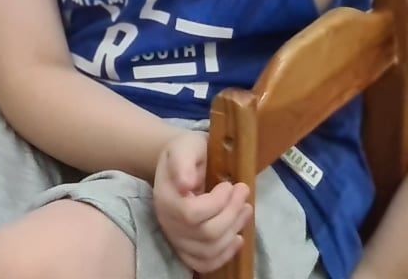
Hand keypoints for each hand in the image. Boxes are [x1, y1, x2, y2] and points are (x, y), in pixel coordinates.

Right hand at [154, 131, 251, 272]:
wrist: (181, 164)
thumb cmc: (186, 153)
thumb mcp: (185, 147)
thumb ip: (184, 162)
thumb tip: (186, 184)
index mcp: (164, 196)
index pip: (191, 213)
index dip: (217, 203)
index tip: (229, 185)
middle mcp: (167, 221)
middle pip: (206, 233)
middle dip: (232, 214)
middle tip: (244, 192)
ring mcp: (176, 237)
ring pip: (210, 249)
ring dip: (234, 231)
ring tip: (246, 210)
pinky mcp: (186, 248)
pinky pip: (204, 263)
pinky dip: (224, 255)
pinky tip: (237, 238)